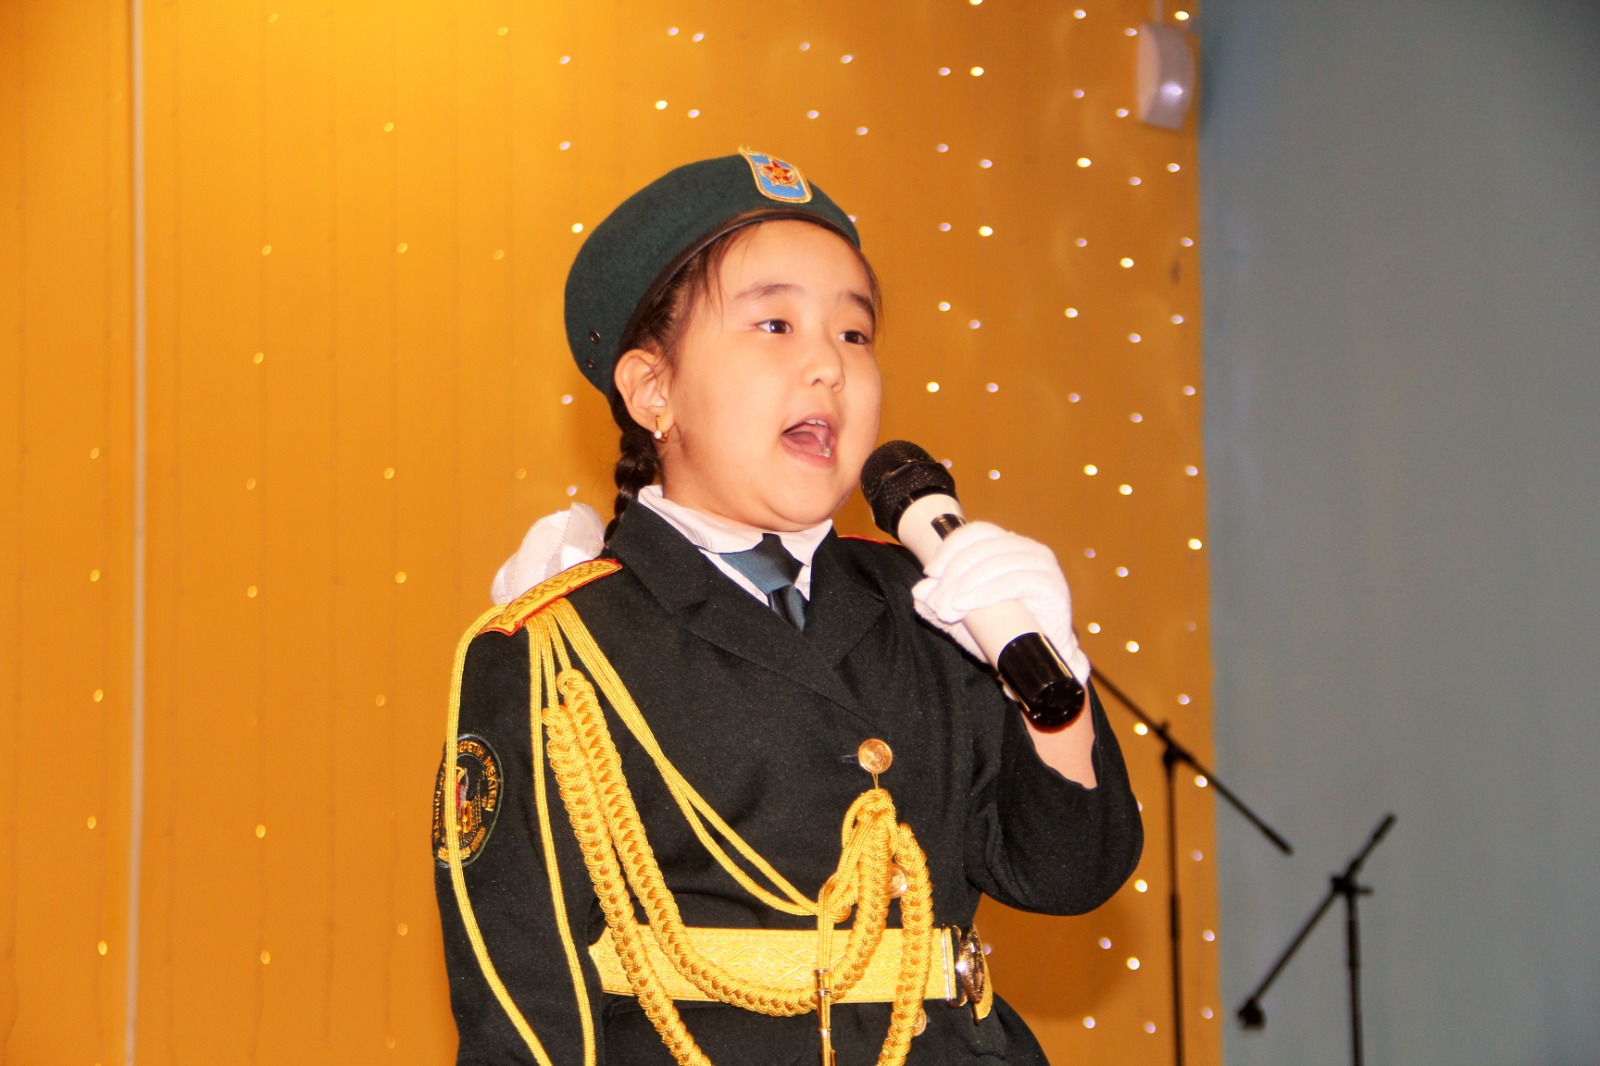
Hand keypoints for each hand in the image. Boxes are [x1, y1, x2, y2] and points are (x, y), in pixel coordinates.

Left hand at [911, 521, 1089, 681]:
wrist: (1039, 660)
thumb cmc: (1005, 632)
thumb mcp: (964, 618)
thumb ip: (940, 604)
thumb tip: (917, 592)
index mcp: (1008, 545)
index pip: (976, 532)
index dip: (950, 548)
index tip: (930, 573)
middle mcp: (1027, 549)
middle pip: (981, 549)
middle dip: (952, 575)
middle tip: (936, 603)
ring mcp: (1042, 564)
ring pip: (994, 564)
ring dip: (964, 586)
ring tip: (947, 610)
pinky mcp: (1051, 584)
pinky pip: (1014, 581)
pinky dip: (986, 591)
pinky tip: (966, 604)